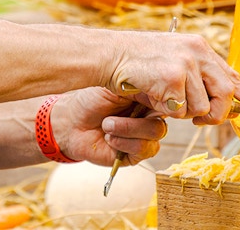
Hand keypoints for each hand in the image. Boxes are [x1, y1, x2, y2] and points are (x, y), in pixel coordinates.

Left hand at [52, 87, 167, 166]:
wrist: (70, 123)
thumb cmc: (90, 100)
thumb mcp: (116, 86)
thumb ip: (141, 88)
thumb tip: (164, 88)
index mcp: (148, 98)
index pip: (169, 99)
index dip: (163, 99)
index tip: (145, 97)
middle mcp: (149, 117)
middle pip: (165, 115)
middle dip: (138, 115)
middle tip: (111, 115)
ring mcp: (144, 136)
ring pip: (155, 133)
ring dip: (127, 129)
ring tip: (106, 125)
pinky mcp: (135, 154)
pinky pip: (144, 148)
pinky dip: (124, 142)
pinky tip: (109, 138)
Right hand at [108, 31, 239, 124]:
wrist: (111, 54)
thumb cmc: (138, 63)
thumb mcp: (174, 63)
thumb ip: (197, 78)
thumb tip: (218, 104)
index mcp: (200, 48)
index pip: (232, 75)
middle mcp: (198, 52)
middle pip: (226, 94)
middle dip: (216, 114)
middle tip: (200, 120)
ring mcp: (186, 64)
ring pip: (202, 108)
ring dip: (184, 113)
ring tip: (164, 98)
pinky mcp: (174, 77)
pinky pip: (182, 111)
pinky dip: (168, 112)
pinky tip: (155, 96)